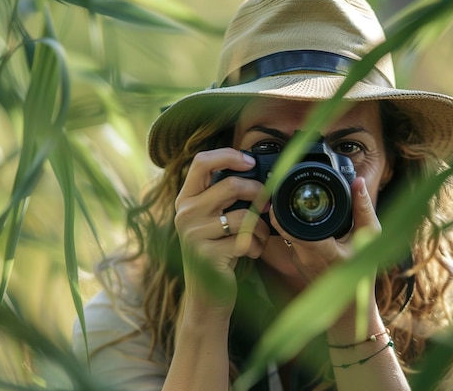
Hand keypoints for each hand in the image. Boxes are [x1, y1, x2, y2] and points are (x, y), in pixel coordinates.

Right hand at [174, 148, 270, 312]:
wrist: (206, 297)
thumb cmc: (216, 252)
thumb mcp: (212, 221)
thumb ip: (222, 197)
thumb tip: (254, 172)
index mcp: (186, 200)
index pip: (201, 161)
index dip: (229, 155)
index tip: (250, 161)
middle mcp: (185, 214)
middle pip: (231, 185)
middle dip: (258, 193)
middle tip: (267, 204)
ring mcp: (194, 235)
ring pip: (244, 215)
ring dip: (260, 227)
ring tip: (259, 236)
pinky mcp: (208, 255)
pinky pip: (246, 240)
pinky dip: (257, 247)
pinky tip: (252, 253)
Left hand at [269, 177, 380, 283]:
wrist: (351, 306)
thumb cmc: (363, 273)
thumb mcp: (370, 237)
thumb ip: (363, 208)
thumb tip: (358, 181)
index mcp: (322, 251)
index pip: (292, 228)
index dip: (283, 210)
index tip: (284, 191)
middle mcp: (304, 257)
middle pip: (287, 225)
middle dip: (289, 206)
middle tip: (293, 191)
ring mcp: (297, 261)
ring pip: (289, 231)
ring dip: (295, 218)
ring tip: (302, 204)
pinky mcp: (296, 262)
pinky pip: (294, 239)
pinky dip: (300, 229)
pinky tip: (311, 224)